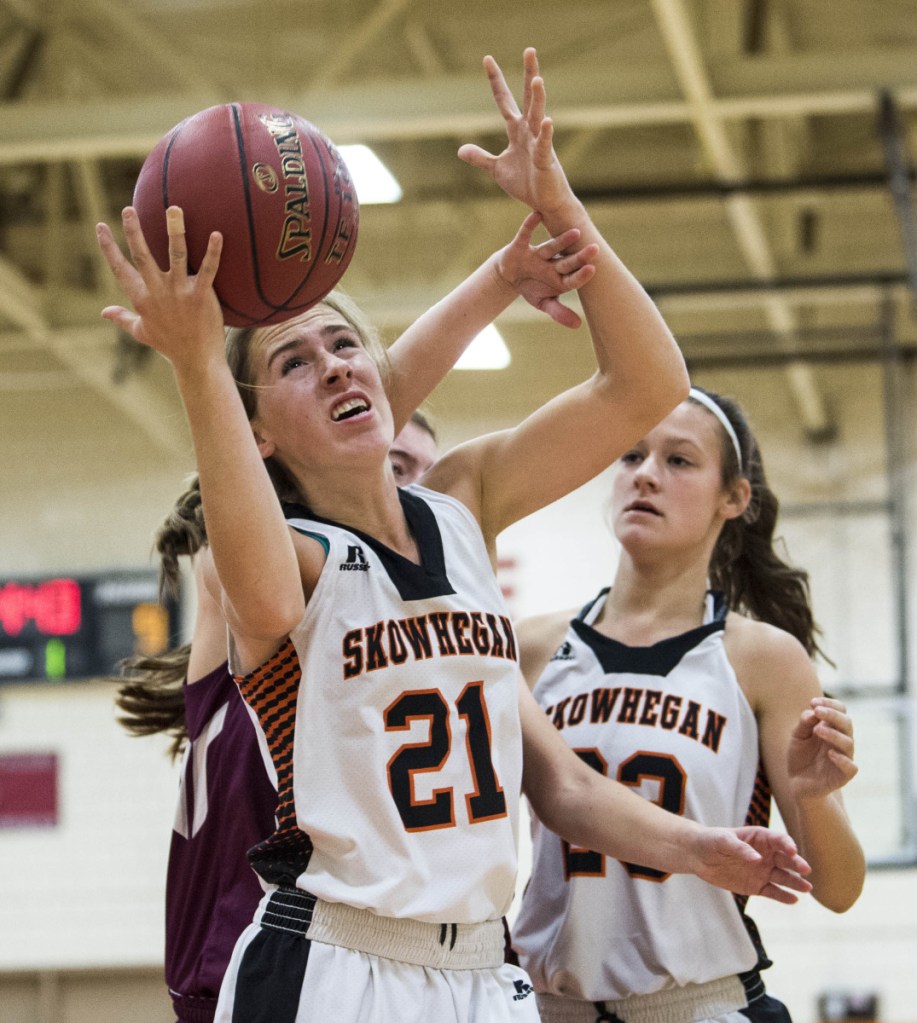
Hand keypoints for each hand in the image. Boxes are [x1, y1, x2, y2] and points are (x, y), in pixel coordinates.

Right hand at [96, 206, 224, 369]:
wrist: (197, 361)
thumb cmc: (170, 345)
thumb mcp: (142, 332)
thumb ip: (122, 318)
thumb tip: (104, 312)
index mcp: (141, 299)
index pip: (120, 269)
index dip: (109, 248)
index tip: (100, 226)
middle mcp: (158, 292)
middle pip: (143, 256)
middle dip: (134, 232)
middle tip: (128, 209)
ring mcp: (180, 293)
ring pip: (176, 256)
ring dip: (175, 232)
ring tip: (174, 209)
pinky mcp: (201, 296)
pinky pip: (209, 270)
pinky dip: (213, 252)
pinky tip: (217, 233)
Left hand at [458, 48, 574, 218]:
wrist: (544, 204)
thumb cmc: (526, 185)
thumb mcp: (497, 170)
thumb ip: (481, 158)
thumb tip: (461, 150)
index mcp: (516, 131)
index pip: (504, 100)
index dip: (495, 80)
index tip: (487, 59)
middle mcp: (529, 131)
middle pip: (528, 98)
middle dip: (528, 74)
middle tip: (529, 50)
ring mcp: (539, 144)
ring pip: (538, 117)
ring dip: (538, 99)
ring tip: (537, 79)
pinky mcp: (546, 161)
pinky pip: (545, 145)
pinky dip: (546, 134)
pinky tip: (548, 121)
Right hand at [495, 212, 597, 327]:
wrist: (510, 277)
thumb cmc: (531, 288)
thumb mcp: (543, 303)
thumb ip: (559, 312)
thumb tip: (578, 325)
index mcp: (559, 277)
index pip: (573, 277)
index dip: (582, 275)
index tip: (593, 270)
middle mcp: (551, 263)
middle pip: (567, 260)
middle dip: (579, 256)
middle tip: (595, 249)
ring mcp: (537, 254)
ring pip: (551, 247)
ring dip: (563, 240)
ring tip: (576, 233)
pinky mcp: (520, 246)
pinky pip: (525, 234)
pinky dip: (529, 225)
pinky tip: (536, 215)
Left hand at [693, 826, 811, 903]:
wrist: (699, 856)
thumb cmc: (712, 841)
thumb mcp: (723, 840)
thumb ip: (740, 848)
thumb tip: (758, 859)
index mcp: (760, 838)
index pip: (778, 840)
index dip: (787, 844)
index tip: (792, 851)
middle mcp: (766, 855)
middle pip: (785, 859)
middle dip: (796, 864)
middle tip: (806, 870)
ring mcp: (763, 871)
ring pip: (783, 877)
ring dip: (795, 882)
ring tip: (807, 888)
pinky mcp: (757, 886)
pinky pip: (773, 892)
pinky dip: (783, 896)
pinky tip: (793, 900)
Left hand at [787, 697, 858, 799]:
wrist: (798, 783)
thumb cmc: (800, 755)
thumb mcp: (797, 736)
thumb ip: (804, 723)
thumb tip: (813, 711)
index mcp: (833, 728)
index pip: (840, 711)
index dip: (830, 704)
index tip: (813, 702)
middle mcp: (841, 741)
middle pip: (847, 724)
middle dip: (833, 715)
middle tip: (818, 711)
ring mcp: (844, 758)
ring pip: (848, 743)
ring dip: (834, 734)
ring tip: (818, 730)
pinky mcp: (843, 776)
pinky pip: (851, 767)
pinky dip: (842, 760)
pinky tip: (830, 754)